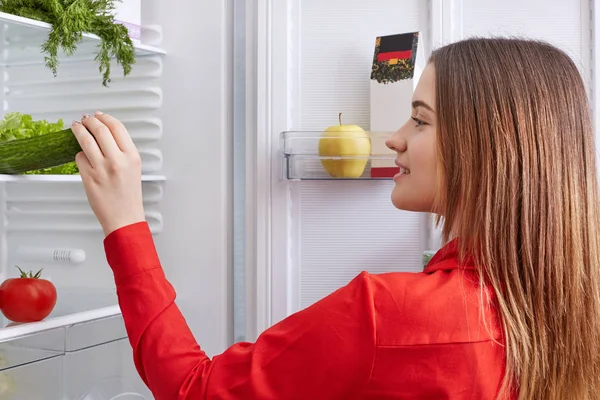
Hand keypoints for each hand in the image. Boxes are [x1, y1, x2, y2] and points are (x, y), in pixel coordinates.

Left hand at [71, 112, 145, 236]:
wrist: (124, 217)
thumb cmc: (129, 196)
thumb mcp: (134, 168)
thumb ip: (122, 151)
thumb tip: (106, 133)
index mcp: (132, 156)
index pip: (117, 127)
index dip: (105, 117)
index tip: (99, 115)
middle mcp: (118, 160)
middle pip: (100, 130)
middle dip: (90, 121)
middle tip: (85, 119)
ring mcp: (102, 168)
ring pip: (86, 140)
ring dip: (79, 131)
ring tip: (76, 127)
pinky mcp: (89, 177)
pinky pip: (80, 158)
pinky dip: (80, 155)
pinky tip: (82, 156)